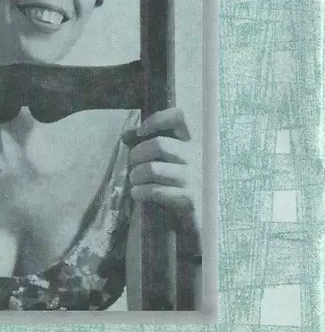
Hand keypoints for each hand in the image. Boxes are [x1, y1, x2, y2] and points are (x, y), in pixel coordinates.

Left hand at [122, 108, 200, 239]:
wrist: (207, 214)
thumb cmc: (184, 179)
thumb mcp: (172, 158)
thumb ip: (150, 143)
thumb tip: (126, 136)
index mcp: (194, 141)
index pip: (179, 117)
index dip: (157, 120)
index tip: (141, 131)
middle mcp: (197, 156)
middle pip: (159, 145)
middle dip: (137, 153)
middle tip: (133, 162)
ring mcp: (194, 178)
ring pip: (153, 169)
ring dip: (136, 174)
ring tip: (134, 179)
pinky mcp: (189, 199)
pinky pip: (156, 191)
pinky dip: (140, 191)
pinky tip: (136, 193)